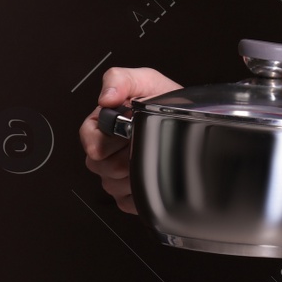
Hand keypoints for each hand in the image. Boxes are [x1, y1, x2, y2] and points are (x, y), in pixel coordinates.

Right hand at [79, 66, 181, 213]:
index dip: (108, 138)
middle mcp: (106, 151)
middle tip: (146, 141)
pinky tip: (154, 173)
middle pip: (99, 166)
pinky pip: (127, 202)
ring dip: (135, 172)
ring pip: (112, 185)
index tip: (129, 129)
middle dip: (125, 155)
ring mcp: (116, 174)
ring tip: (153, 154)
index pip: (89, 141)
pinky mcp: (129, 195)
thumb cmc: (167, 101)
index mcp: (102, 125)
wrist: (192, 121)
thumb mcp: (146, 80)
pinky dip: (142, 191)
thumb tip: (105, 97)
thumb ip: (121, 79)